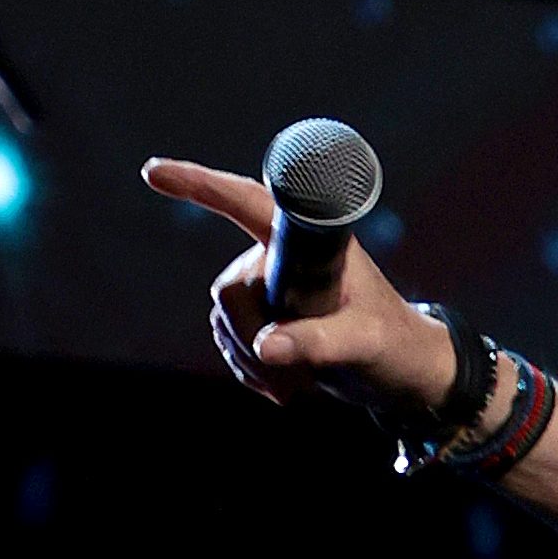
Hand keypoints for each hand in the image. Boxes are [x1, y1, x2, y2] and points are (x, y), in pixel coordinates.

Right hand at [140, 157, 455, 418]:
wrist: (404, 373)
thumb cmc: (395, 346)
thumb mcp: (364, 344)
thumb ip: (319, 343)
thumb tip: (265, 349)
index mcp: (309, 241)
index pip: (246, 203)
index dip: (199, 184)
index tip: (153, 172)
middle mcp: (282, 255)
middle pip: (230, 288)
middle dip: (249, 336)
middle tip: (291, 376)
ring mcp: (270, 285)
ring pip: (226, 319)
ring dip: (251, 360)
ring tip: (297, 385)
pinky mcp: (265, 315)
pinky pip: (231, 339)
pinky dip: (249, 368)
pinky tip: (282, 386)